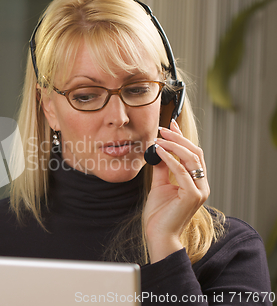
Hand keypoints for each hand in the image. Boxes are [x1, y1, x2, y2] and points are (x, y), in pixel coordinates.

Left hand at [143, 119, 208, 262]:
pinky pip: (181, 171)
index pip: (192, 155)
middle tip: (163, 128)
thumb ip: (162, 169)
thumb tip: (158, 151)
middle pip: (195, 153)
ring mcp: (199, 191)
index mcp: (196, 183)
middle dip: (178, 138)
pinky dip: (169, 158)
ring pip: (191, 159)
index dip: (182, 138)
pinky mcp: (193, 196)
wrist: (159, 235)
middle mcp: (202, 185)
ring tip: (158, 138)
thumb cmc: (159, 214)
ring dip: (173, 145)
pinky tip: (158, 151)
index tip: (170, 125)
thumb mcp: (159, 186)